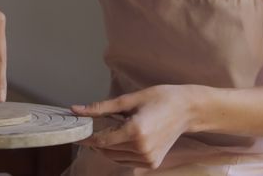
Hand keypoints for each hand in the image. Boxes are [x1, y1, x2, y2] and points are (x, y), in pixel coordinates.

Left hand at [72, 85, 204, 168]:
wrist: (187, 110)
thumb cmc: (160, 98)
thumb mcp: (129, 99)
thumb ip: (101, 107)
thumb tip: (76, 110)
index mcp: (135, 132)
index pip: (101, 140)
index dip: (85, 137)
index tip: (75, 132)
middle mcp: (141, 149)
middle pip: (106, 150)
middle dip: (95, 140)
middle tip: (89, 127)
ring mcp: (148, 159)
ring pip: (114, 158)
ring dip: (106, 147)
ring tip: (107, 130)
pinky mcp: (152, 163)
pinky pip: (125, 160)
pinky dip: (117, 152)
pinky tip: (120, 138)